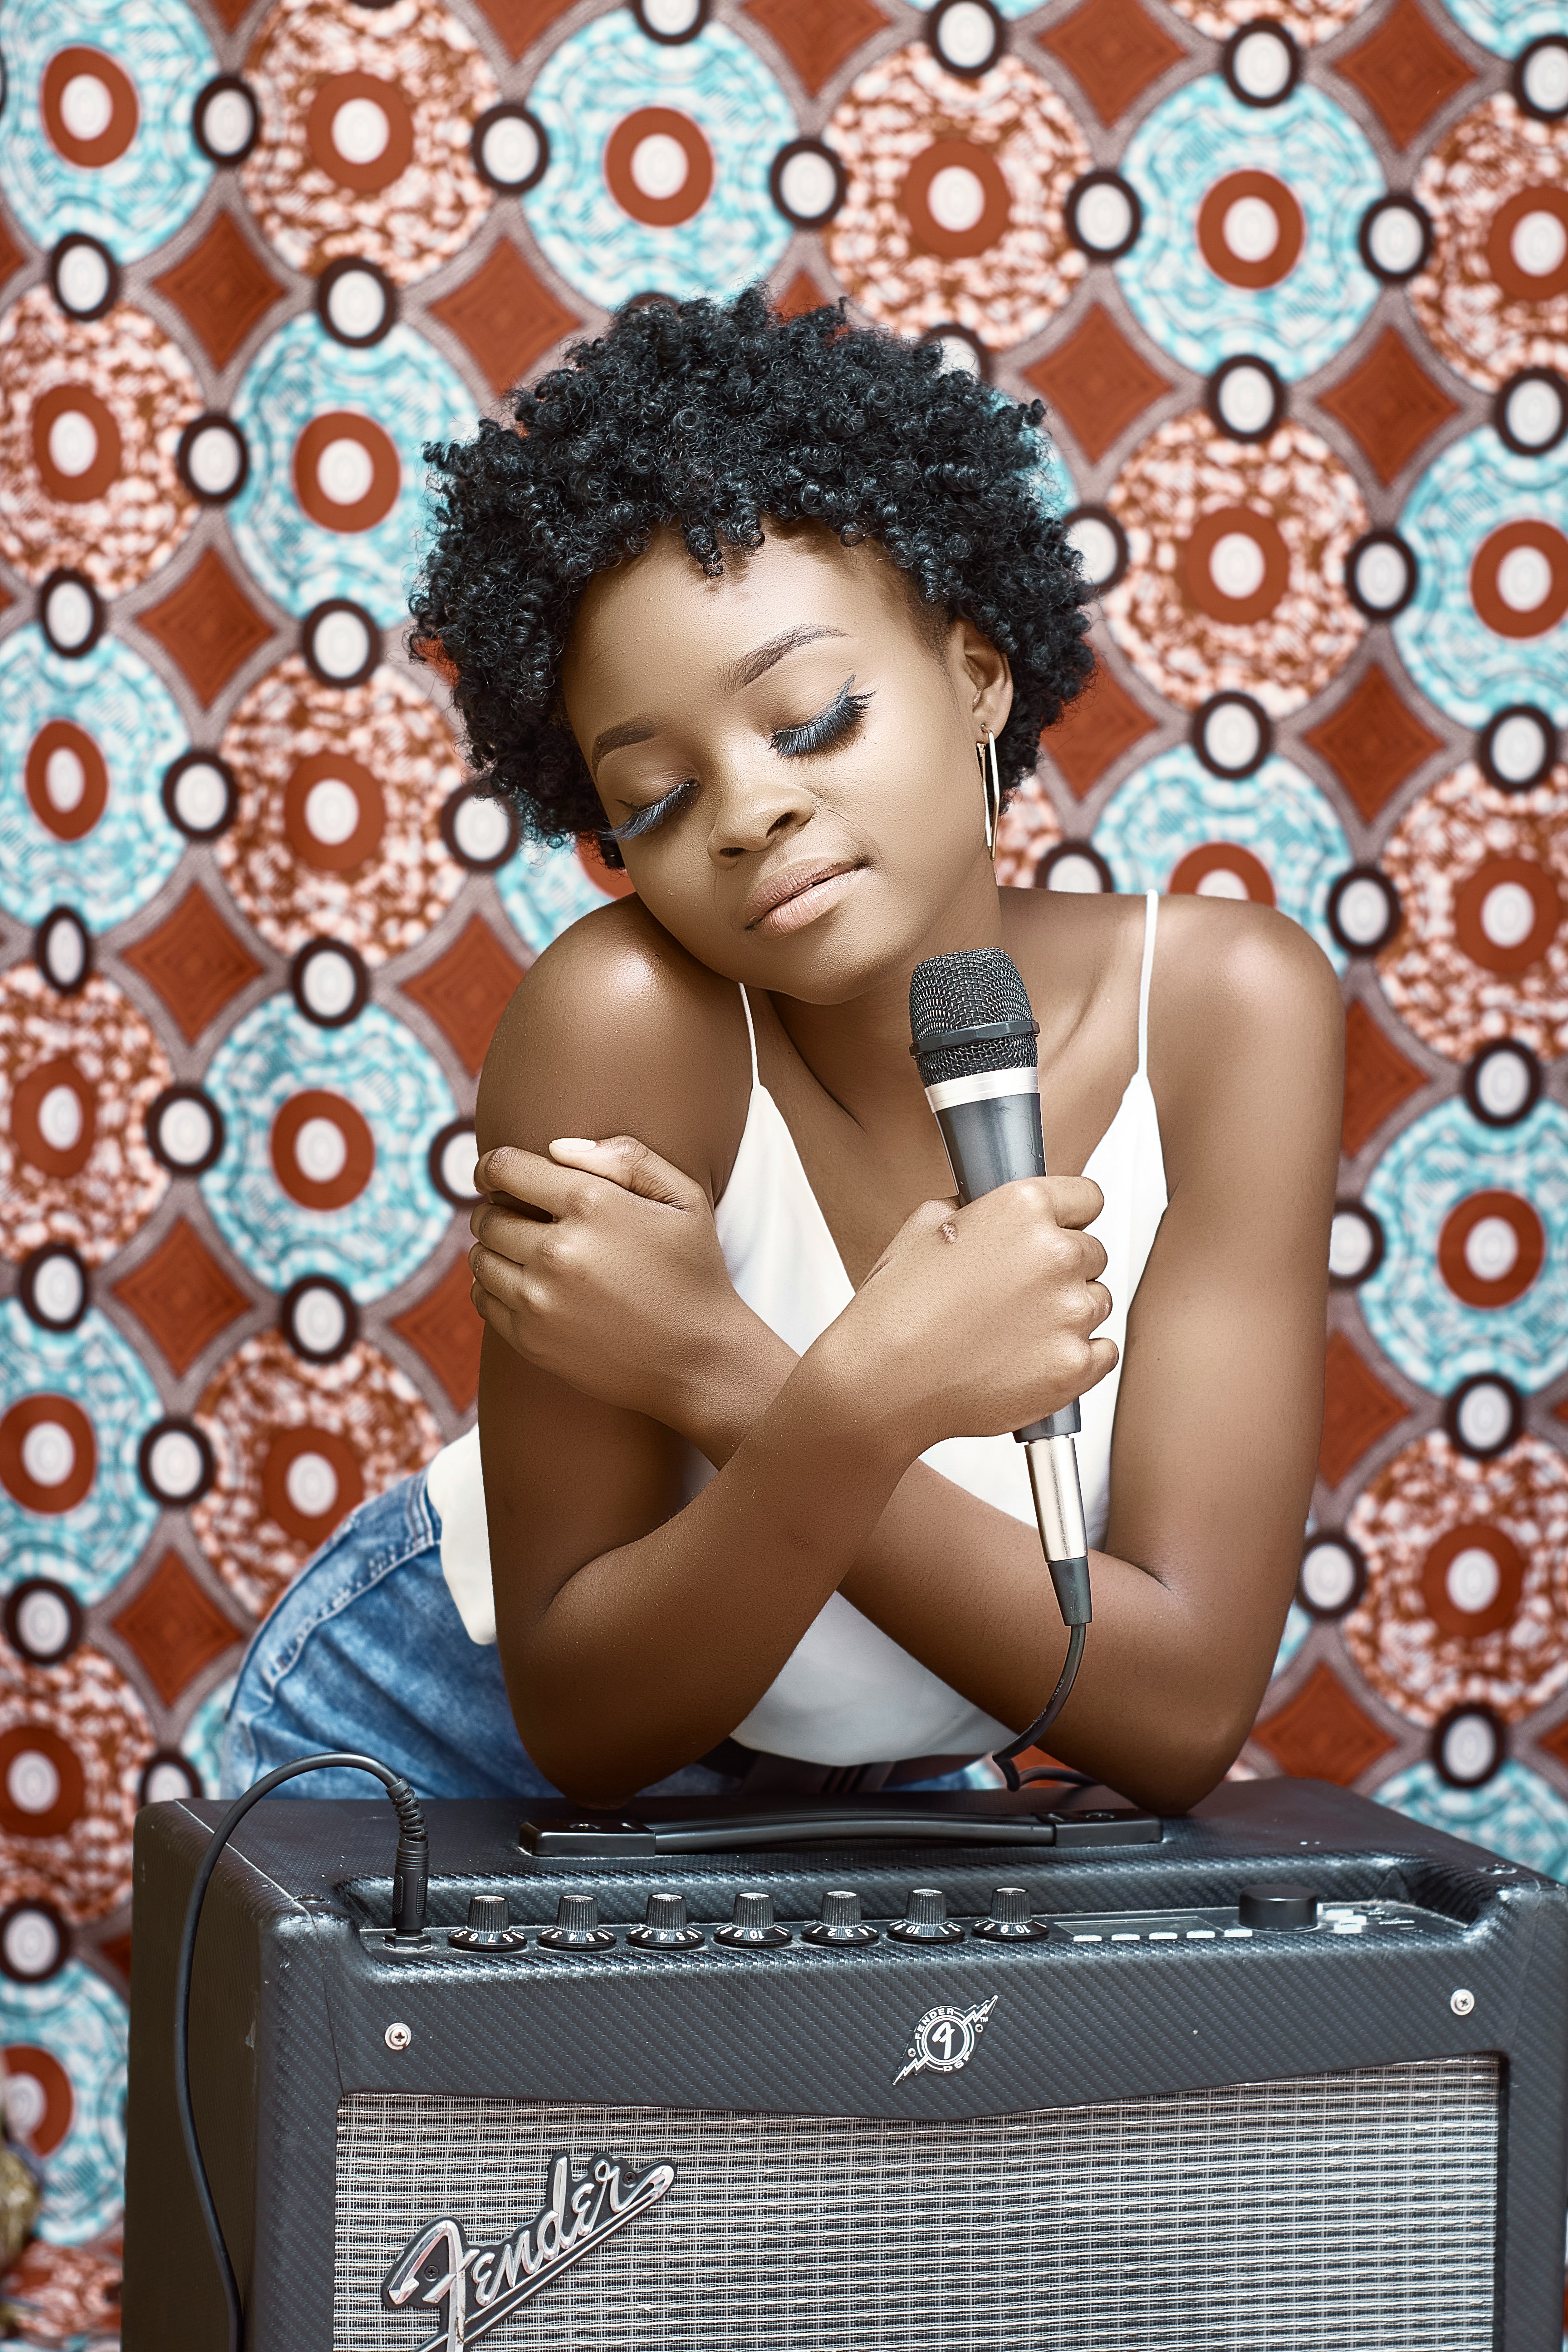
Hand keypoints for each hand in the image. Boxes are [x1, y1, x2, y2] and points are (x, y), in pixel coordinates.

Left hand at [469, 1137, 769, 1436]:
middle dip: (497, 1209)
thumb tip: (556, 1148)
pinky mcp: (530, 1339)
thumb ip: (626, 1156)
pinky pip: (483, 1299)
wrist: (698, 1360)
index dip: (491, 1167)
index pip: (505, 1168)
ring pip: (480, 1258)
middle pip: (487, 1216)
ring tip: (523, 1252)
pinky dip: (493, 1287)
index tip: (493, 1176)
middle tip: (521, 1217)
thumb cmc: (693, 1271)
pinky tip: (525, 1285)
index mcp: (591, 1204)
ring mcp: (540, 1299)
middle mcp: (557, 1250)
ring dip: (493, 1249)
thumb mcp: (682, 1198)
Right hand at [816, 1175, 1114, 1458]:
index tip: (1055, 1231)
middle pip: (1092, 1253)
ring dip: (1067, 1313)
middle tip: (1017, 1293)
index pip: (1087, 1197)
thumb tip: (997, 1215)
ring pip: (1096, 1302)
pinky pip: (1103, 1352)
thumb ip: (978, 1210)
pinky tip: (1031, 1358)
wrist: (883, 1383)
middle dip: (1060, 1269)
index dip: (1067, 1216)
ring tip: (1014, 1331)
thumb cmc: (895, 1309)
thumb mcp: (924, 1227)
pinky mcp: (1076, 1366)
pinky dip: (1077, 1356)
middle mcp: (1056, 1254)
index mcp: (1023, 1208)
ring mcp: (1071, 1313)